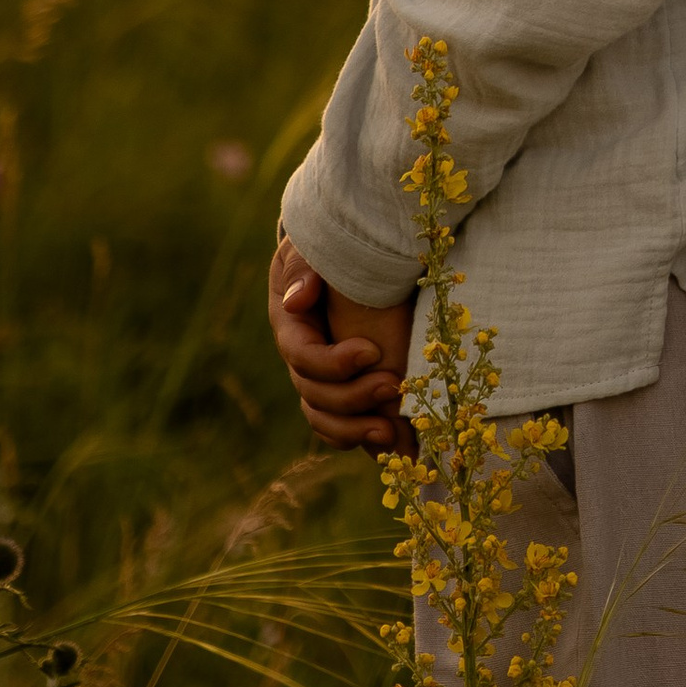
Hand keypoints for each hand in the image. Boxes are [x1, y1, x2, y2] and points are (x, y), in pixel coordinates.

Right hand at [266, 236, 416, 454]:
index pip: (302, 356)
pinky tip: (389, 442)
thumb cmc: (329, 244)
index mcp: (291, 323)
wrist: (345, 253)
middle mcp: (301, 356)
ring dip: (354, 430)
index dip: (334, 362)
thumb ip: (304, 267)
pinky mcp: (342, 388)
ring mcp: (319, 377)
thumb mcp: (311, 245)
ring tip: (390, 432)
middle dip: (353, 397)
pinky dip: (358, 439)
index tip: (373, 350)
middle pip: (314, 395)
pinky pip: (338, 427)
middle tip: (394, 386)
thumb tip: (298, 301)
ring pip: (323, 419)